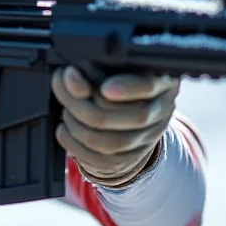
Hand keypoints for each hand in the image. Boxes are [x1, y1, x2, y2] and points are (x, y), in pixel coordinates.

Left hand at [52, 66, 179, 187]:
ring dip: (78, 125)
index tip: (104, 88)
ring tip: (65, 110)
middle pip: (132, 116)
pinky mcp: (129, 160)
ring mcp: (148, 139)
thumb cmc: (115, 77)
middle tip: (65, 89)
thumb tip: (71, 77)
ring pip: (112, 142)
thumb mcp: (108, 66)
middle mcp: (161, 110)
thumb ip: (92, 68)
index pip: (150, 85)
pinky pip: (100, 159)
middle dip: (89, 104)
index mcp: (161, 80)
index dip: (128, 88)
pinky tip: (64, 129)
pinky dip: (74, 144)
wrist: (125, 112)